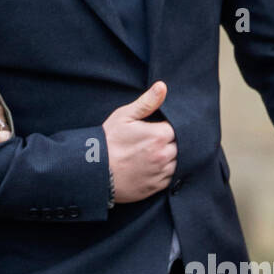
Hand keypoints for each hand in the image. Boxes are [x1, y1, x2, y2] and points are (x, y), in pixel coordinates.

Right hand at [102, 81, 176, 202]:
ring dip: (167, 157)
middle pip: (179, 145)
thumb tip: (162, 86)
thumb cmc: (107, 141)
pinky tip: (148, 166)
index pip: (178, 128)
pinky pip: (168, 177)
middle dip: (168, 142)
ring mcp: (160, 173)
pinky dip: (162, 172)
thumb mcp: (124, 116)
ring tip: (149, 154)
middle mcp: (164, 155)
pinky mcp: (156, 187)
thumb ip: (147, 102)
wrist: (94, 171)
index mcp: (159, 135)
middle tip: (150, 141)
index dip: (167, 127)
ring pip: (176, 162)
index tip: (155, 128)